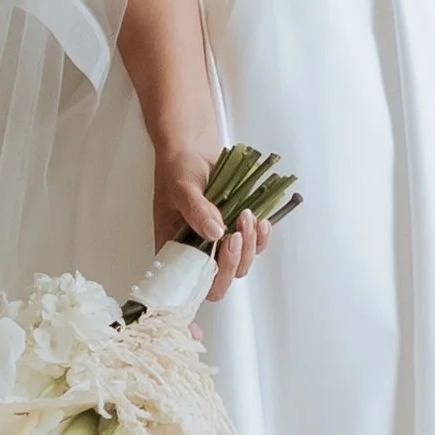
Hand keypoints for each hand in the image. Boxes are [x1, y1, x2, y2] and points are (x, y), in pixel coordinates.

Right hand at [154, 149, 271, 304]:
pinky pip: (253, 246)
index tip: (218, 259)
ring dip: (249, 246)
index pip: (190, 285)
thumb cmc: (177, 169)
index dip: (207, 282)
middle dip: (233, 262)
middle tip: (236, 235)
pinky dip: (260, 237)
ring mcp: (216, 244)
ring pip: (240, 265)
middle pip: (219, 280)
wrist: (193, 149)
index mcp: (173, 250)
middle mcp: (195, 253)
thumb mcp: (182, 189)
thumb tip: (215, 234)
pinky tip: (261, 221)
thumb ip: (197, 212)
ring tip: (246, 216)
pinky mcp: (235, 232)